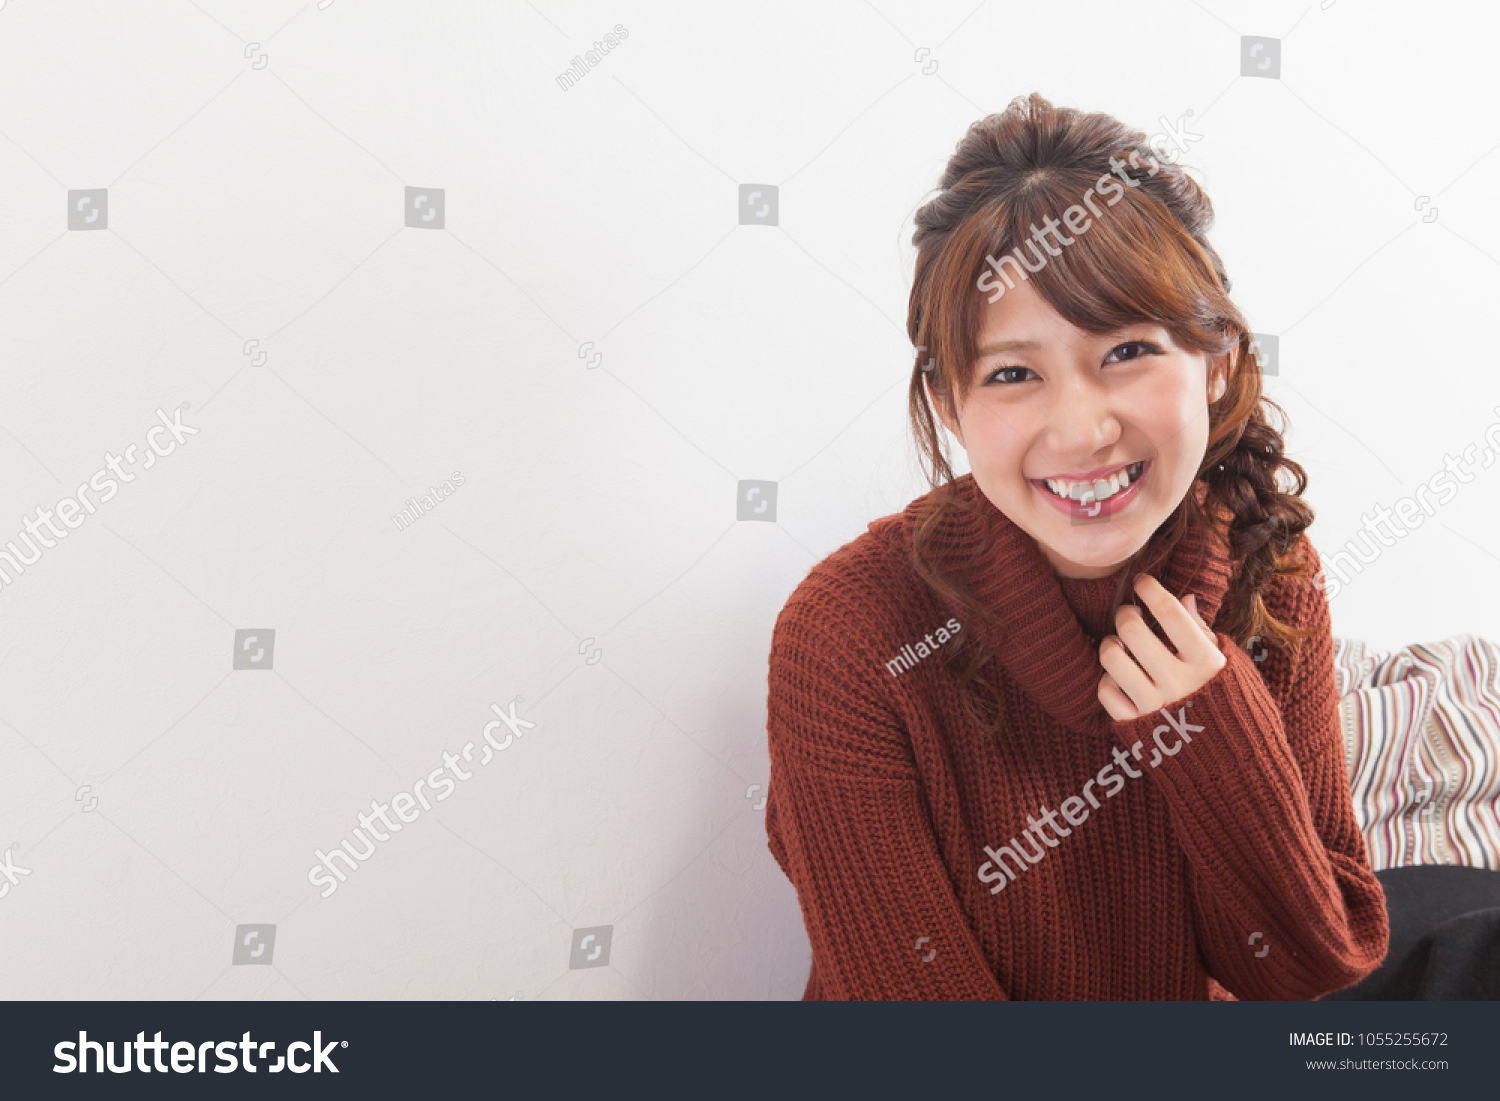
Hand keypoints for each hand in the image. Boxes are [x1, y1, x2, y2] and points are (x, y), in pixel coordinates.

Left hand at [1096, 574, 1226, 721]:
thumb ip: (1203, 632)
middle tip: (1131, 615)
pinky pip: (1105, 692)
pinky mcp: (1137, 726)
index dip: (1150, 589)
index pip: (1170, 612)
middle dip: (1126, 613)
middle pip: (1131, 630)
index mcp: (1207, 662)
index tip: (1143, 582)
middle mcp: (1179, 682)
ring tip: (1121, 645)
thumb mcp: (1231, 665)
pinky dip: (1109, 680)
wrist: (1233, 764)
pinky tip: (1121, 678)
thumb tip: (1184, 598)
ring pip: (1111, 658)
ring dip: (1111, 644)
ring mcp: (1155, 705)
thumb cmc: (1232, 703)